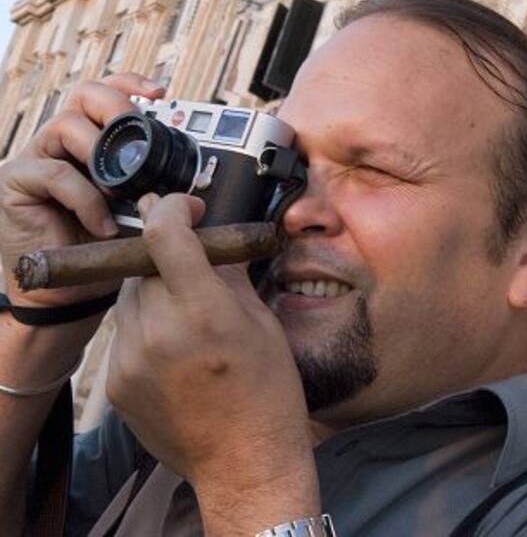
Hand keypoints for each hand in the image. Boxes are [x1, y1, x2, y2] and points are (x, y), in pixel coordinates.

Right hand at [0, 73, 165, 307]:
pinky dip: (86, 199)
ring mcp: (37, 157)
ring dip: (101, 157)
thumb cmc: (104, 248)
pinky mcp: (16, 181)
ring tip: (120, 195)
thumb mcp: (137, 214)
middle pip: (84, 94)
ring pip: (66, 126)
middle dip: (117, 108)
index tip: (160, 92)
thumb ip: (157, 195)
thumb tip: (195, 198)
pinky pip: (55, 173)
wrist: (71, 290)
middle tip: (138, 140)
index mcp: (92, 141)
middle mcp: (62, 142)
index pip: (106, 94)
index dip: (130, 84)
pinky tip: (102, 225)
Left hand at [107, 193, 319, 534]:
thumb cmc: (267, 393)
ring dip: (154, 290)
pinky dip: (146, 326)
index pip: (164, 234)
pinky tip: (174, 347)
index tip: (187, 209)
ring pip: (129, 296)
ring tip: (186, 315)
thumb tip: (215, 239)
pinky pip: (124, 333)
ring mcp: (131, 360)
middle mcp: (159, 332)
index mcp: (204, 312)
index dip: (173, 208)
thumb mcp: (262, 324)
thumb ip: (230, 275)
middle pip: (144, 263)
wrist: (244, 461)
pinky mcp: (116, 383)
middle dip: (168, 255)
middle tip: (195, 268)